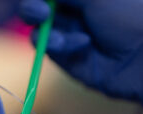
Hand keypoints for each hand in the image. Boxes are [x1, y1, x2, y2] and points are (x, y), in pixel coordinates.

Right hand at [20, 0, 142, 101]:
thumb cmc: (129, 15)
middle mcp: (72, 13)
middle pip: (37, 10)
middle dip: (32, 10)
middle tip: (39, 13)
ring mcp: (68, 35)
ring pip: (39, 31)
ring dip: (46, 32)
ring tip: (61, 39)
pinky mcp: (66, 57)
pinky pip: (49, 49)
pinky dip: (61, 46)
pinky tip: (82, 44)